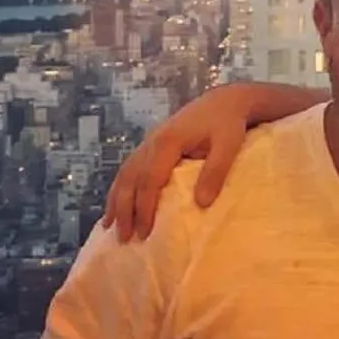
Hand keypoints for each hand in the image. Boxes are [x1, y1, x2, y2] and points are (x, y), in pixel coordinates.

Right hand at [101, 85, 251, 241]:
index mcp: (167, 142)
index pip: (150, 180)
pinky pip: (130, 167)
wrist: (225, 100)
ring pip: (124, 173)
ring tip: (109, 226)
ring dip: (116, 200)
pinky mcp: (152, 143)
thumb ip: (215, 172)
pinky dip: (120, 187)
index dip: (145, 208)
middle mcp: (151, 141)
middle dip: (125, 210)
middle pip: (130, 179)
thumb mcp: (228, 145)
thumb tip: (201, 204)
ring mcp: (149, 141)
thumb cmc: (228, 123)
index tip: (144, 233)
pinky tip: (116, 203)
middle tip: (124, 239)